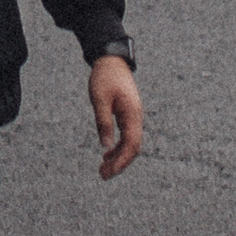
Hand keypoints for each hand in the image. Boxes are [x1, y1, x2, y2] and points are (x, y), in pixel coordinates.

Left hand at [89, 56, 142, 181]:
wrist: (111, 60)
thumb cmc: (105, 77)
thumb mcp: (100, 99)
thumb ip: (103, 121)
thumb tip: (105, 145)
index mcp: (132, 114)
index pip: (131, 145)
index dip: (121, 161)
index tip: (108, 172)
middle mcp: (136, 117)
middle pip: (133, 148)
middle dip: (120, 164)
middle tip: (103, 175)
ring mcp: (133, 116)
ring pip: (130, 143)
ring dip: (118, 157)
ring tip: (103, 168)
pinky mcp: (128, 114)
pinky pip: (127, 136)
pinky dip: (118, 147)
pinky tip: (107, 153)